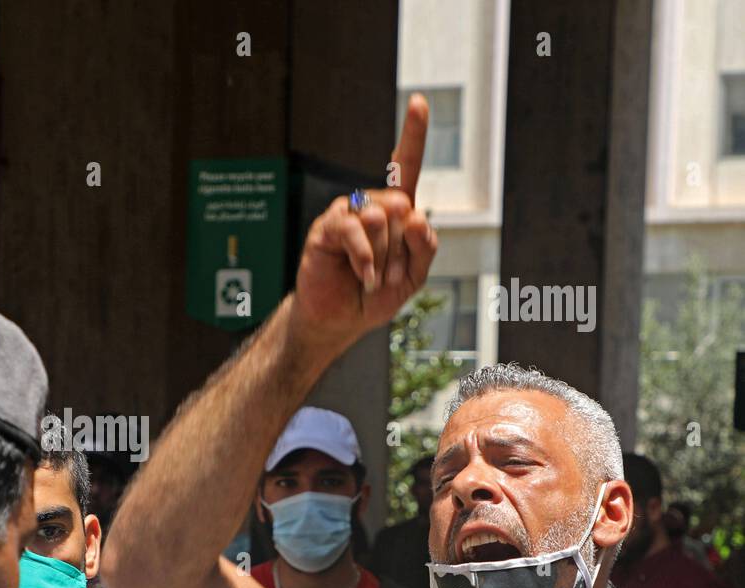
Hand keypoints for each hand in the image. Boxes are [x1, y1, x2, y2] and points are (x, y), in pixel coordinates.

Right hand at [290, 93, 438, 343]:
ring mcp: (347, 215)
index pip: (405, 168)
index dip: (413, 135)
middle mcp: (370, 206)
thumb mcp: (414, 276)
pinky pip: (354, 230)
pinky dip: (365, 257)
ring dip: (385, 257)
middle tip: (388, 276)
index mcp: (394, 212)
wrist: (339, 320)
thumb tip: (415, 213)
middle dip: (403, 250)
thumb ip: (425, 246)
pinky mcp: (326, 228)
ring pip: (382, 218)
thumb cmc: (374, 296)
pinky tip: (363, 275)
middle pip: (403, 209)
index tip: (420, 102)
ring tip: (372, 278)